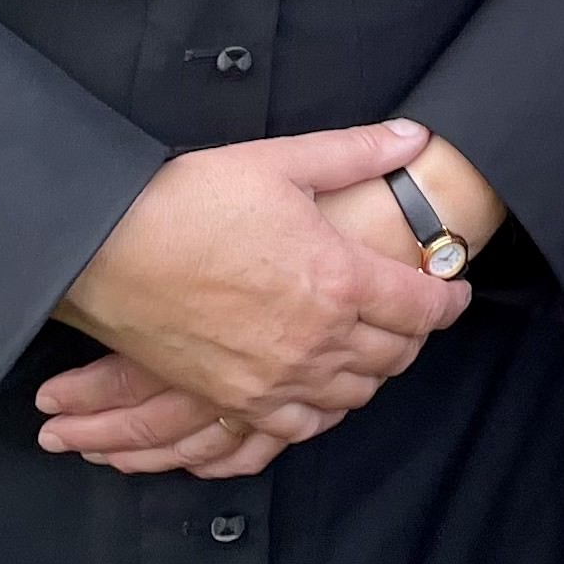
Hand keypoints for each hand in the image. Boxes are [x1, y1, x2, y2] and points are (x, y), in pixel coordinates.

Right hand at [38, 122, 468, 473]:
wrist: (107, 250)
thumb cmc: (194, 199)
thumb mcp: (285, 160)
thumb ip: (357, 152)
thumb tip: (414, 137)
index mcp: (340, 279)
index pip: (422, 306)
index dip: (449, 300)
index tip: (456, 290)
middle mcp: (315, 339)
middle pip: (394, 355)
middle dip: (415, 334)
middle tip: (416, 313)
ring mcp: (272, 378)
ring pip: (351, 395)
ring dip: (373, 373)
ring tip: (375, 347)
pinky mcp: (231, 398)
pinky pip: (296, 426)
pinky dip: (322, 411)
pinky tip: (323, 391)